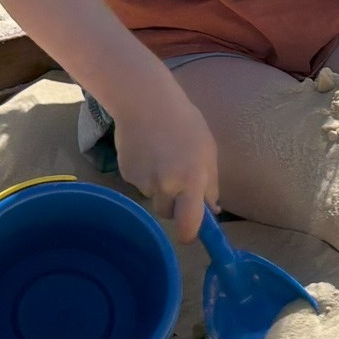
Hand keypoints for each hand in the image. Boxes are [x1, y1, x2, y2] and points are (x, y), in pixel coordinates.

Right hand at [113, 77, 219, 241]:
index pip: (189, 224)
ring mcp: (143, 181)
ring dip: (159, 187)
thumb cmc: (185, 125)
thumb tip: (212, 211)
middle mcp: (166, 185)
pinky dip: (144, 174)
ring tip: (162, 157)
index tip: (191, 236)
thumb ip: (210, 185)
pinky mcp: (126, 174)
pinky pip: (139, 184)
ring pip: (154, 197)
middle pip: (168, 213)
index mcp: (192, 180)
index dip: (189, 235)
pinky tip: (148, 152)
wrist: (145, 102)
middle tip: (178, 180)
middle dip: (174, 206)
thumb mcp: (208, 152)